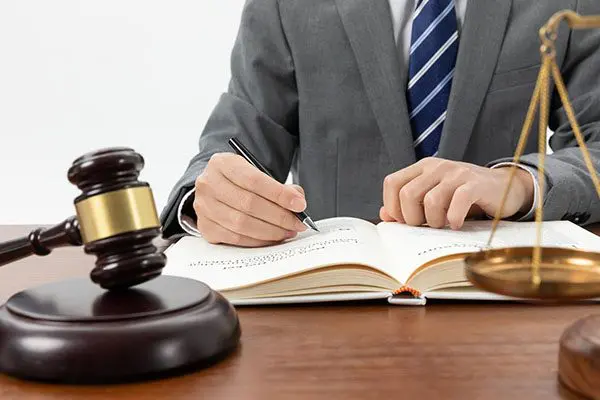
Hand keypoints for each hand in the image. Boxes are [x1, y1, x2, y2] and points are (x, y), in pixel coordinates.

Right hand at [193, 153, 307, 246]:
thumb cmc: (240, 181)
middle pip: (249, 204)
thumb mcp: (257, 172)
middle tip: (298, 223)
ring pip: (242, 224)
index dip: (279, 194)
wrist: (216, 188)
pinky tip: (272, 238)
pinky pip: (235, 238)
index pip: (254, 180)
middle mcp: (208, 184)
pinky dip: (258, 241)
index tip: (300, 205)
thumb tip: (297, 201)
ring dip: (271, 231)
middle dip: (279, 216)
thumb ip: (278, 186)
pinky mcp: (205, 227)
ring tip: (288, 231)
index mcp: (222, 163)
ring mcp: (204, 207)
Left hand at [380, 158, 534, 229]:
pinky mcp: (475, 184)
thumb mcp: (433, 197)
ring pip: (430, 201)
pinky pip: (457, 202)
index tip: (406, 221)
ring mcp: (456, 174)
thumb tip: (384, 215)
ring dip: (435, 221)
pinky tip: (457, 224)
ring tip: (444, 224)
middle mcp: (437, 167)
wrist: (505, 187)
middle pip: (407, 194)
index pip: (392, 183)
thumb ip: (408, 205)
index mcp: (422, 168)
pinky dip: (454, 218)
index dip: (393, 206)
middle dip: (413, 218)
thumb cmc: (463, 196)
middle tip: (426, 225)